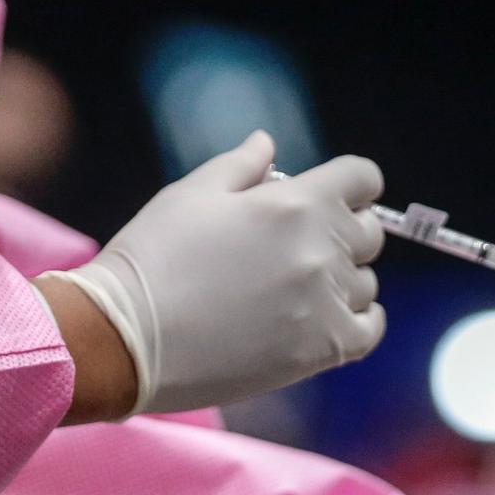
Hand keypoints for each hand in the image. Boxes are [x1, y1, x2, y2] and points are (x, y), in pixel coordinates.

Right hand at [46, 131, 386, 414]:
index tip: (331, 195)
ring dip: (342, 280)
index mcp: (295, 203)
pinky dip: (356, 322)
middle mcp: (321, 250)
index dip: (350, 183)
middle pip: (367, 232)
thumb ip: (241, 165)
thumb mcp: (191, 194)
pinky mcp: (320, 351)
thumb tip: (268, 143)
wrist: (125, 338)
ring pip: (366, 282)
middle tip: (295, 245)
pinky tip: (323, 318)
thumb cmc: (153, 257)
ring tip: (295, 288)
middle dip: (341, 230)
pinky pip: (368, 330)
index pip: (362, 178)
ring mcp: (325, 304)